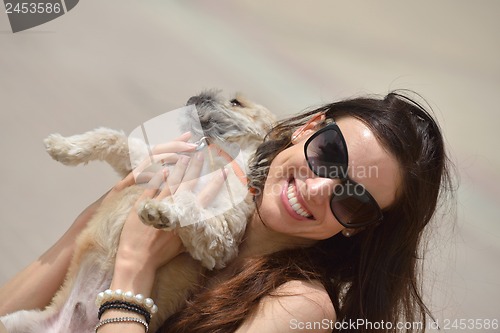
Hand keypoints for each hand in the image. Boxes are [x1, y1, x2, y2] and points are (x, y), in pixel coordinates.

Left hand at [110, 132, 226, 294]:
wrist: (138, 260)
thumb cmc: (162, 254)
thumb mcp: (184, 242)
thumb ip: (192, 227)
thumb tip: (202, 217)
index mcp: (188, 218)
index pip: (206, 197)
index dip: (216, 184)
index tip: (224, 172)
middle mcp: (175, 210)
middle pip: (189, 184)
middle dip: (196, 168)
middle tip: (201, 154)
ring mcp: (159, 205)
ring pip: (171, 182)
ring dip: (179, 168)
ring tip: (185, 156)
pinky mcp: (144, 205)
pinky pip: (152, 187)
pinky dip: (158, 177)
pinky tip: (164, 168)